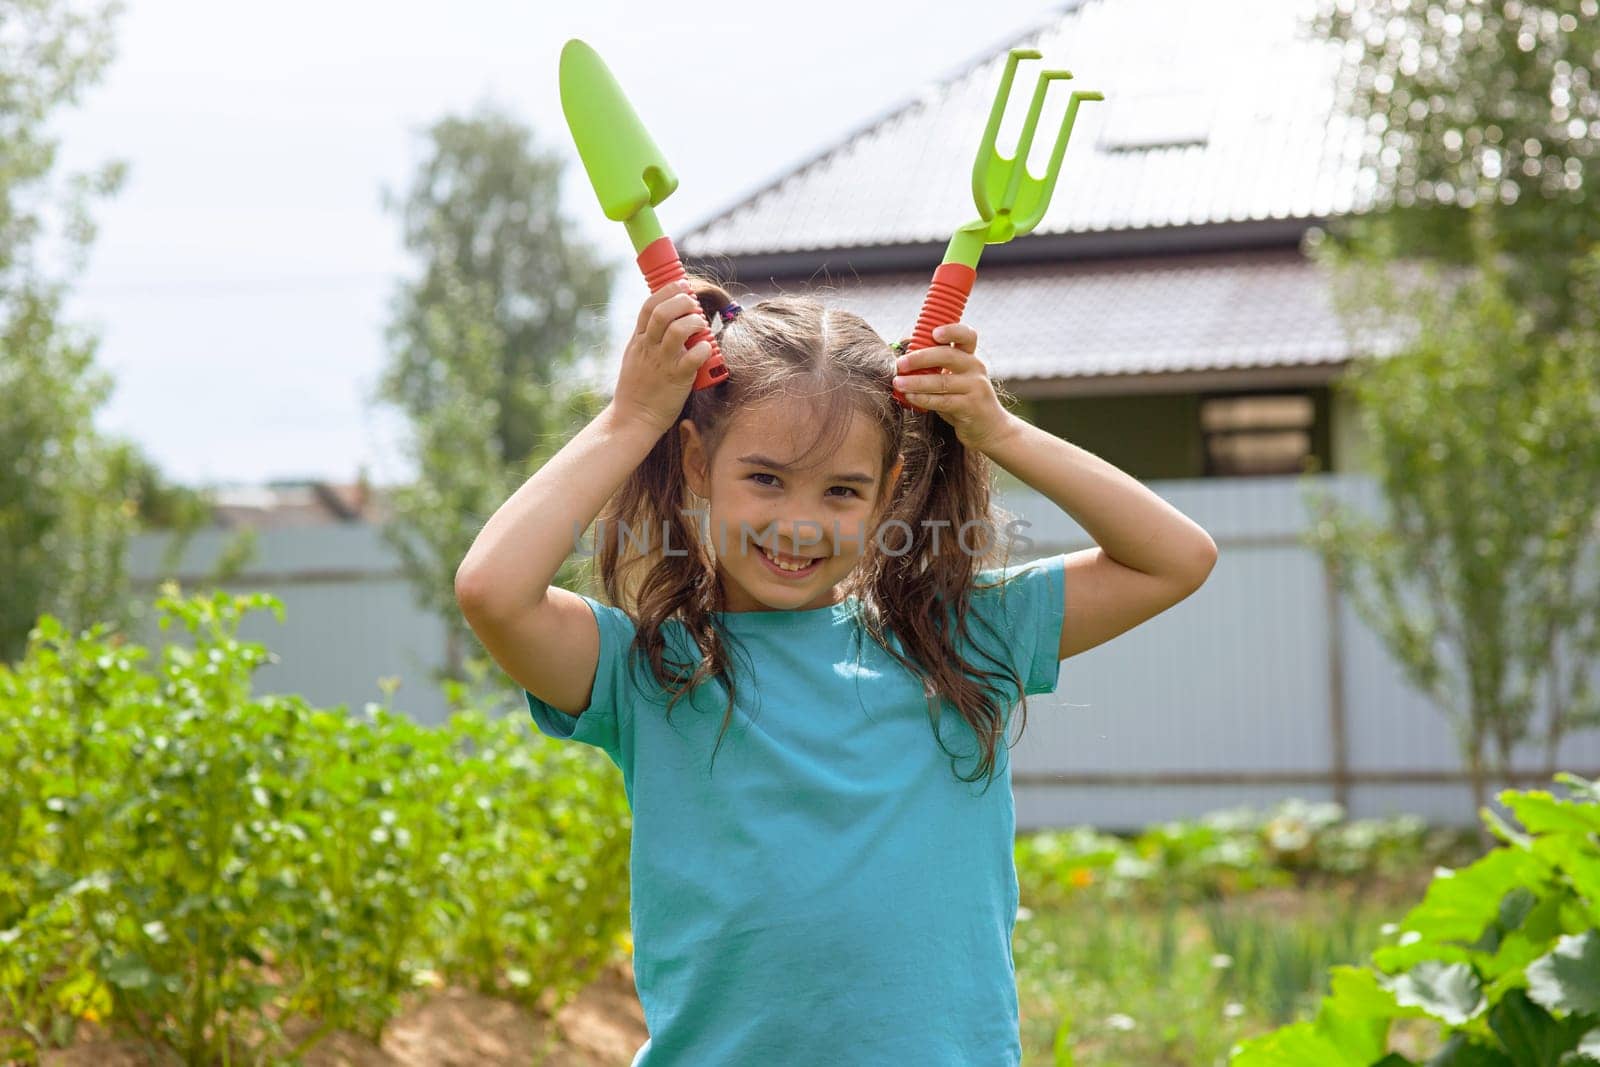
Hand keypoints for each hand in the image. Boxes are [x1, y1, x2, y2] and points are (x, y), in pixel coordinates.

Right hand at [609, 281, 712, 434]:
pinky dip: (703, 348)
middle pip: (663, 312)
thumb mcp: (634, 356)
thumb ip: (647, 337)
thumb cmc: (637, 388)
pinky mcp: (677, 379)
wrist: (633, 418)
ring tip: (701, 325)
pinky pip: (693, 357)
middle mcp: (649, 348)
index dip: (668, 291)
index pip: (649, 305)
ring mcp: (662, 363)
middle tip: (694, 305)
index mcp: (638, 340)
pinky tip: (706, 348)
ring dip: (694, 322)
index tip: (682, 285)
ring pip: (678, 330)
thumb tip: (664, 319)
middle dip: (683, 301)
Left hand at [891, 323, 1013, 451]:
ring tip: (898, 383)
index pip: (966, 335)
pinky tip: (910, 397)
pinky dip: (924, 399)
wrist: (990, 428)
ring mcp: (975, 387)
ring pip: (942, 381)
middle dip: (920, 358)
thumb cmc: (963, 400)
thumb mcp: (955, 379)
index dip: (951, 330)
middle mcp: (975, 368)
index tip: (934, 333)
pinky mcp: (971, 407)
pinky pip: (943, 401)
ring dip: (916, 382)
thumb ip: (936, 367)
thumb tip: (903, 355)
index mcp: (970, 357)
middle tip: (900, 364)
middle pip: (948, 355)